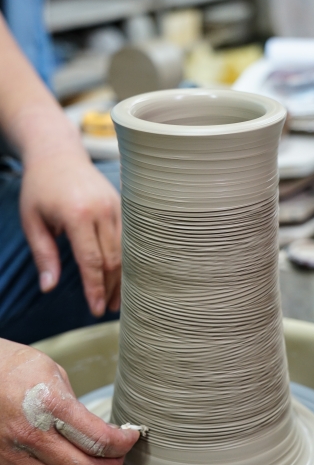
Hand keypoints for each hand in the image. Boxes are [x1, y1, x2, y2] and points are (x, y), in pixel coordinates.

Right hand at [0, 338, 138, 464]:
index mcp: (49, 405)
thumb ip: (75, 404)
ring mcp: (15, 456)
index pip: (99, 439)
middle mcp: (32, 435)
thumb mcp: (52, 371)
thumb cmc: (12, 368)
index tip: (131, 437)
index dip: (124, 442)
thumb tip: (97, 428)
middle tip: (119, 457)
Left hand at [20, 125, 121, 316]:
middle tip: (105, 309)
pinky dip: (127, 260)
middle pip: (113, 259)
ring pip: (126, 251)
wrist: (58, 155)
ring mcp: (116, 206)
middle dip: (110, 288)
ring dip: (122, 278)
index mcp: (77, 214)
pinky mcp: (123, 206)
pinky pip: (129, 239)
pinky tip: (122, 276)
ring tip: (116, 300)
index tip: (94, 308)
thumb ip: (43, 254)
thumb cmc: (40, 188)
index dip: (94, 287)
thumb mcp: (32, 221)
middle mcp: (102, 210)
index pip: (91, 260)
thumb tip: (49, 287)